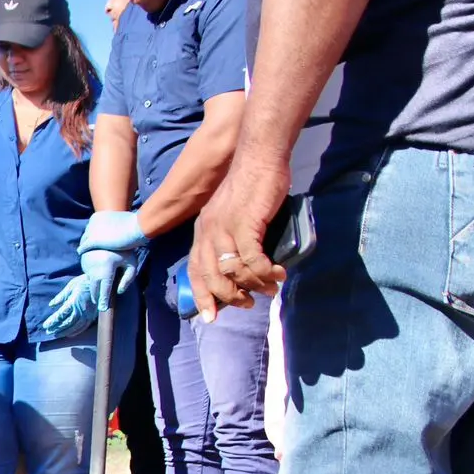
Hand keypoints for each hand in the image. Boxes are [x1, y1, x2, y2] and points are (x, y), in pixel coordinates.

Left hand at [42, 275, 98, 339]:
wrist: (102, 281)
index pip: (61, 314)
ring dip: (65, 332)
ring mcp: (88, 314)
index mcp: (74, 301)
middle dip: (57, 328)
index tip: (45, 325)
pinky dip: (76, 332)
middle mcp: (82, 309)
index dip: (53, 321)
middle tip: (48, 332)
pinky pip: (84, 327)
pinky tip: (69, 335)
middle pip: (68, 322)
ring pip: (75, 327)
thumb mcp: (71, 286)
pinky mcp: (93, 316)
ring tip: (56, 335)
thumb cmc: (84, 282)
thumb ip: (61, 296)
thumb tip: (51, 305)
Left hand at [78, 209, 148, 253]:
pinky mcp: (93, 241)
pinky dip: (83, 253)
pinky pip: (83, 248)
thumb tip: (119, 228)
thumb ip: (114, 224)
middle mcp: (92, 222)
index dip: (93, 235)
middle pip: (86, 234)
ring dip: (85, 248)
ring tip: (86, 255)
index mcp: (98, 216)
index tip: (97, 242)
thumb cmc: (134, 224)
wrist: (137, 226)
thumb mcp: (120, 220)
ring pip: (83, 241)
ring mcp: (92, 231)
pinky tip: (84, 257)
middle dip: (88, 241)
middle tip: (89, 250)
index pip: (91, 227)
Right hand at [79, 248, 138, 311]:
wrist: (111, 233)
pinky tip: (99, 273)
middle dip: (97, 297)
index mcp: (106, 270)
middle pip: (94, 288)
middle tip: (100, 303)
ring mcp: (86, 264)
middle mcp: (94, 269)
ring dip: (94, 286)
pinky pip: (87, 273)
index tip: (103, 309)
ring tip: (99, 291)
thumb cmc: (126, 250)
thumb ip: (128, 279)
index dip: (103, 301)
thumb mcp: (132, 264)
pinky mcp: (83, 260)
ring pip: (89, 281)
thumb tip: (119, 291)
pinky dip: (92, 276)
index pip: (104, 290)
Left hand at [188, 156, 288, 322]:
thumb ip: (231, 238)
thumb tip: (241, 267)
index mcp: (202, 231)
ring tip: (270, 288)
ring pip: (233, 271)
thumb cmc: (250, 186)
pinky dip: (265, 271)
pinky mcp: (245, 224)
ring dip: (254, 285)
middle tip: (248, 304)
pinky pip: (252, 259)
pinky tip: (278, 273)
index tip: (211, 316)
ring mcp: (224, 228)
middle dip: (229, 297)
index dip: (202, 296)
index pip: (195, 271)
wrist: (259, 156)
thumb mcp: (232, 215)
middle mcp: (208, 232)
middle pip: (211, 277)